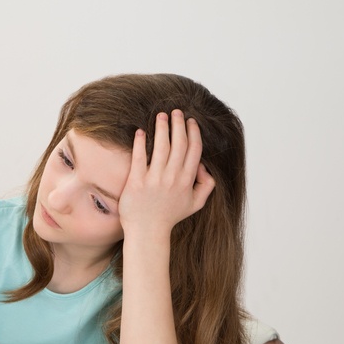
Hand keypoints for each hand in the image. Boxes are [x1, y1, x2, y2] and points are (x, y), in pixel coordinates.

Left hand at [119, 110, 215, 237]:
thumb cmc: (169, 217)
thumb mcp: (195, 204)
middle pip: (179, 144)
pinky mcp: (137, 182)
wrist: (147, 231)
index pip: (194, 150)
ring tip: (161, 115)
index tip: (190, 121)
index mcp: (187, 180)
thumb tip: (204, 166)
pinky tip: (141, 131)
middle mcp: (173, 177)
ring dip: (162, 128)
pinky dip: (141, 143)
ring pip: (161, 147)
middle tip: (176, 112)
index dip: (193, 133)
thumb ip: (206, 185)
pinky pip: (140, 157)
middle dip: (179, 124)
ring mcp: (155, 179)